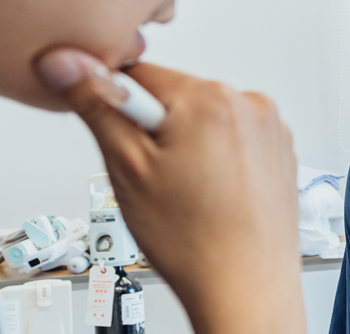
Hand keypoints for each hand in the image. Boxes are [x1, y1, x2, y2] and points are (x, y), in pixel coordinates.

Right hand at [35, 48, 303, 333]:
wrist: (245, 287)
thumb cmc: (195, 240)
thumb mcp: (126, 167)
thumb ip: (97, 105)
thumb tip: (68, 62)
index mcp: (213, 97)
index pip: (140, 75)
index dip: (118, 108)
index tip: (121, 139)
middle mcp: (252, 104)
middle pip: (176, 98)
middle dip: (156, 131)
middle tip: (156, 178)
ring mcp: (272, 130)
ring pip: (205, 122)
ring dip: (189, 147)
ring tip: (188, 194)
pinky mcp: (281, 154)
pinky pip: (234, 143)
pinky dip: (218, 162)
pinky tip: (213, 198)